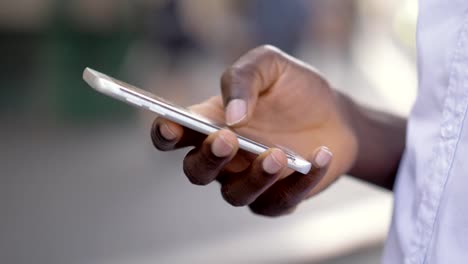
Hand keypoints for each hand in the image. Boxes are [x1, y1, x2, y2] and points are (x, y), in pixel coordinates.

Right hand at [151, 45, 357, 215]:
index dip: (164, 133)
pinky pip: (280, 201)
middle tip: (227, 138)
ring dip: (253, 177)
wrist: (336, 115)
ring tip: (276, 154)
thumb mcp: (270, 65)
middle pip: (196, 171)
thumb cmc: (295, 89)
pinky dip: (300, 182)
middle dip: (208, 158)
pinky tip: (319, 154)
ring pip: (235, 194)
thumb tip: (231, 114)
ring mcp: (249, 180)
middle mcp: (224, 157)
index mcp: (211, 123)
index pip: (173, 135)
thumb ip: (243, 77)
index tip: (170, 125)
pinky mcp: (278, 197)